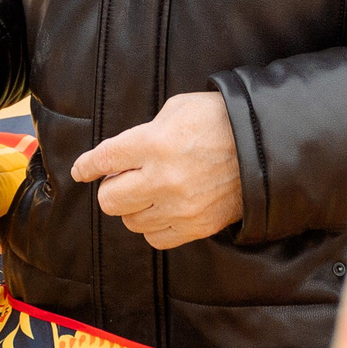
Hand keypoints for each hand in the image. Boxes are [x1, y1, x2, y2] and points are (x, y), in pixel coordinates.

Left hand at [72, 92, 242, 249]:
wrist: (264, 146)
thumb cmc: (218, 120)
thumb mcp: (176, 109)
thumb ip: (143, 133)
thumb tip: (118, 158)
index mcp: (155, 143)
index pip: (104, 160)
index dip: (87, 166)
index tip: (82, 171)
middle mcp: (163, 179)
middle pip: (110, 200)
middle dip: (111, 188)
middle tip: (125, 178)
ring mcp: (180, 207)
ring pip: (130, 222)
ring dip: (134, 207)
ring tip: (150, 192)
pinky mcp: (197, 226)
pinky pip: (155, 238)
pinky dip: (153, 225)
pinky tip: (163, 209)